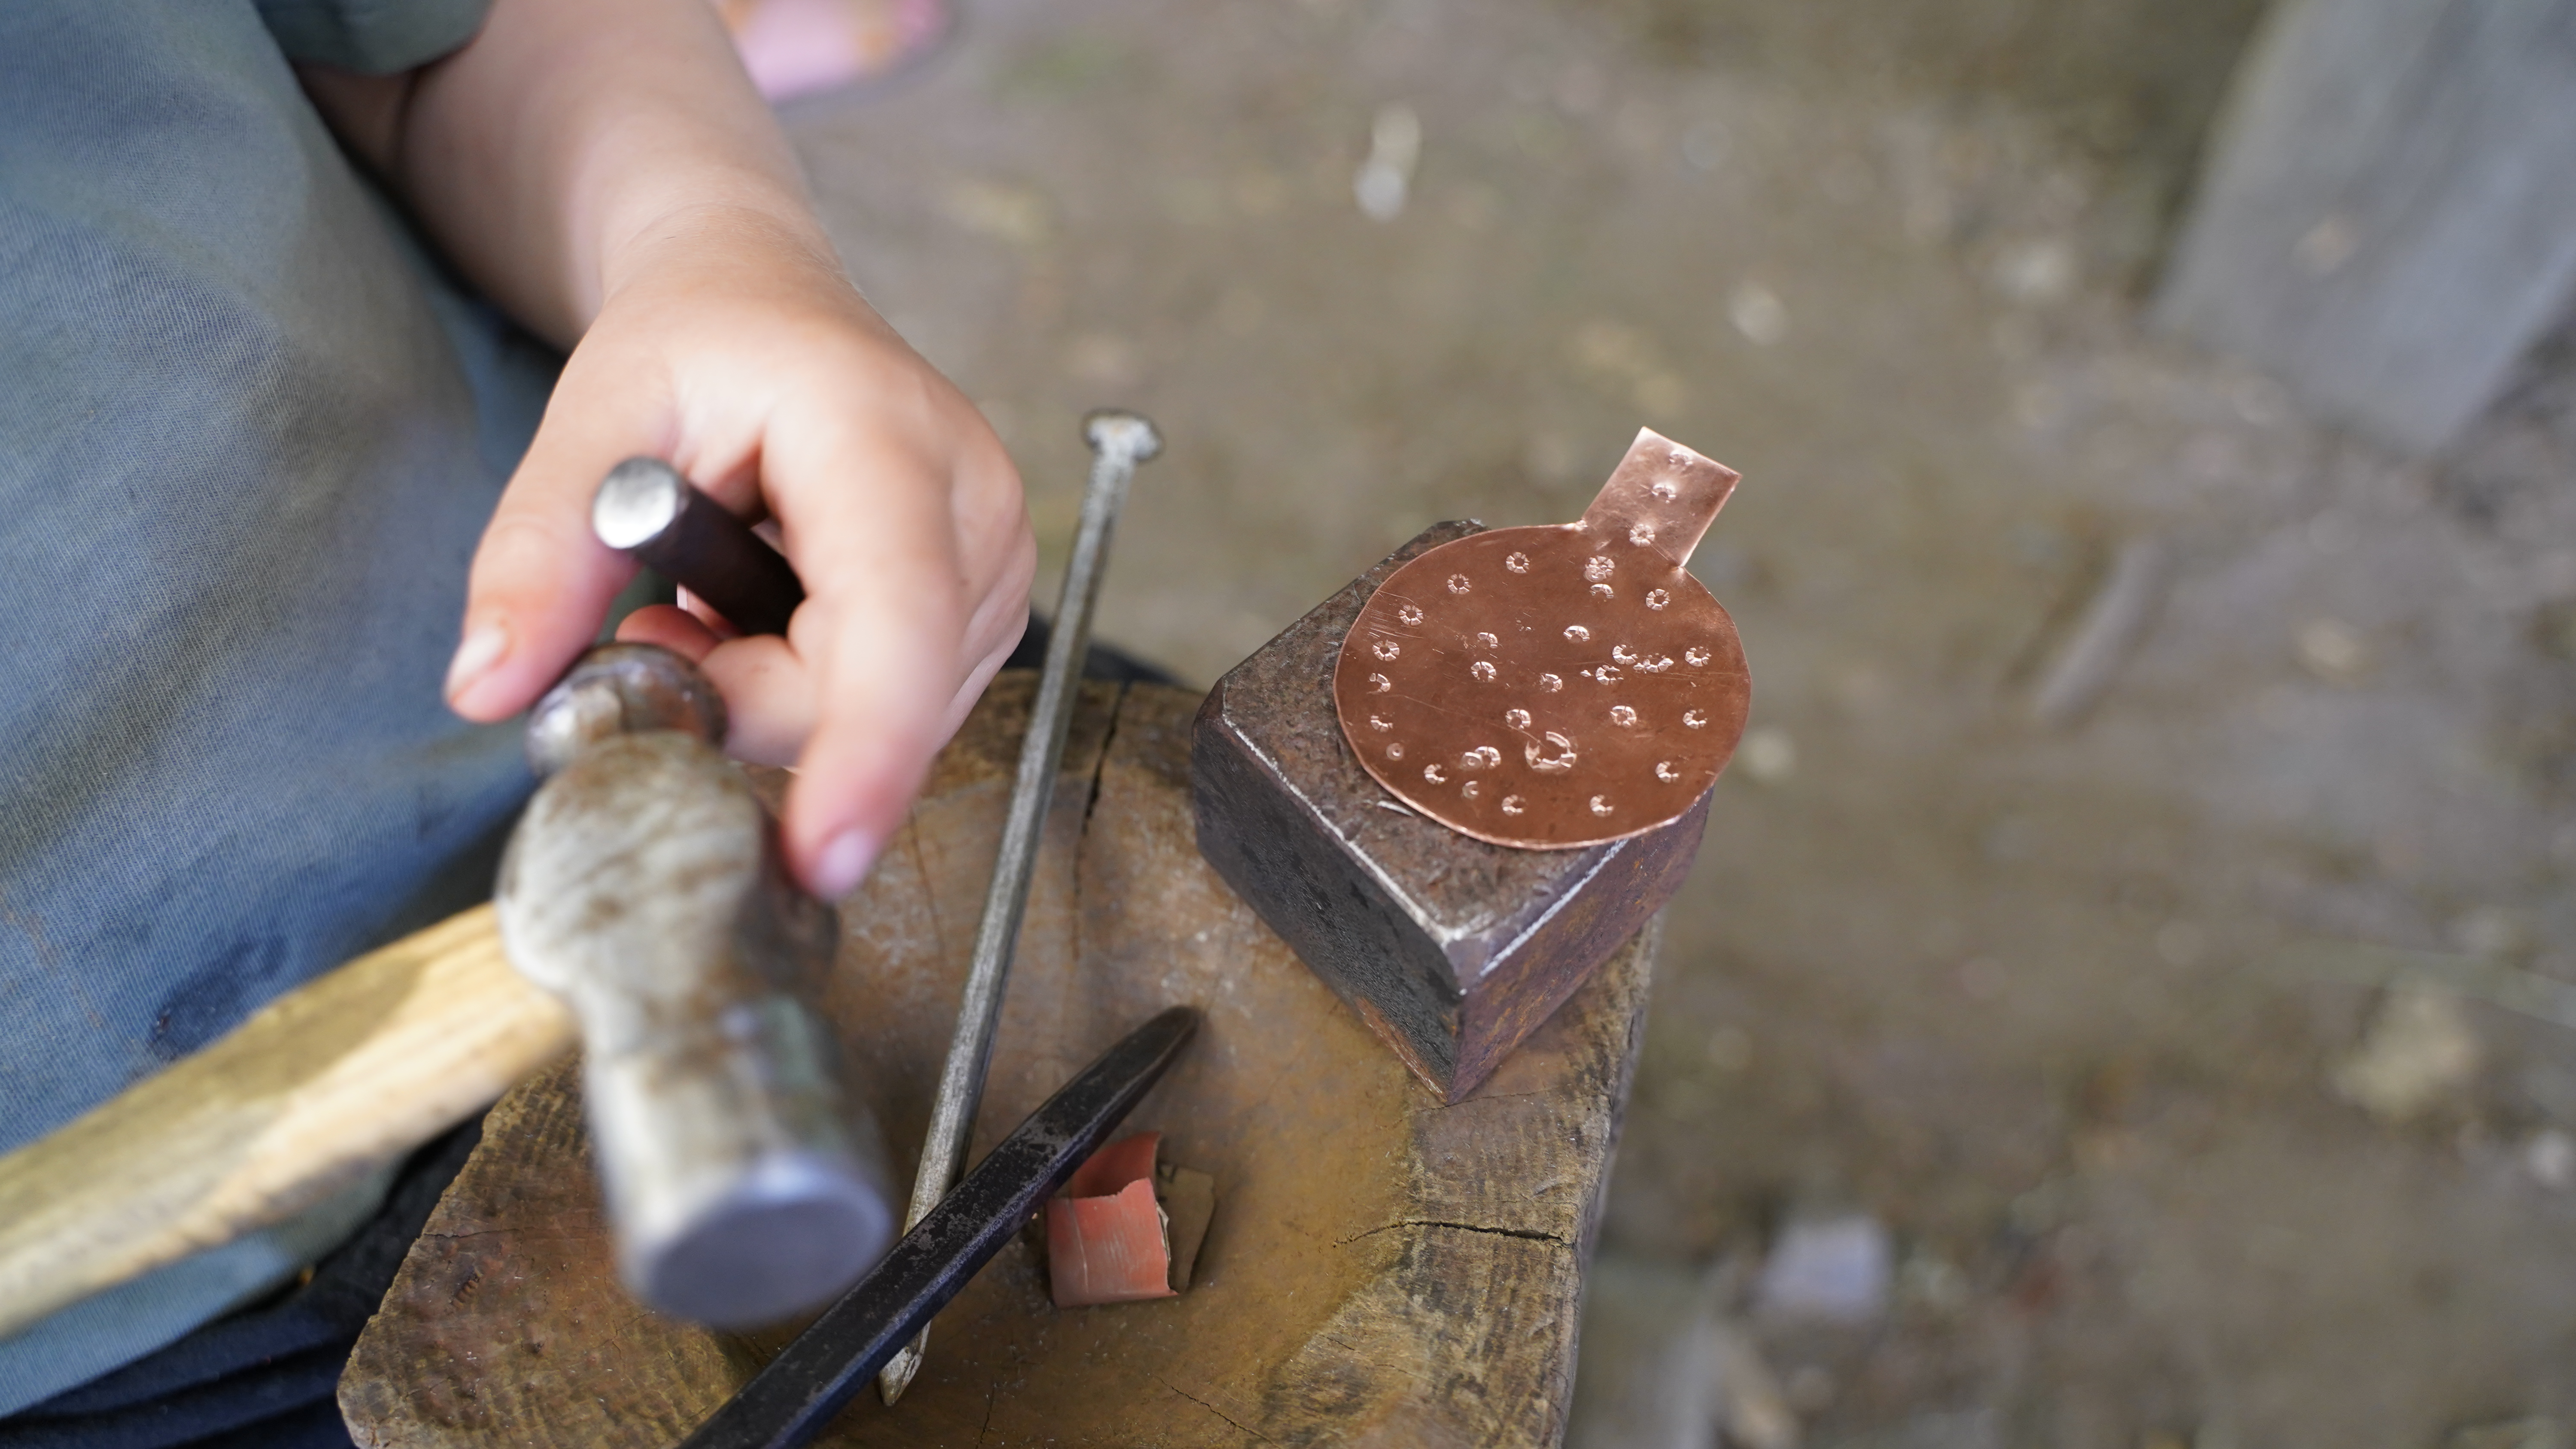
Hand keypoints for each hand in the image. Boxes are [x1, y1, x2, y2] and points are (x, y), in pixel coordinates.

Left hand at [443, 205, 1033, 898]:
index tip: (822, 853)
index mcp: (887, 436)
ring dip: (772, 689)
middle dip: (746, 698)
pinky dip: (808, 687)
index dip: (865, 748)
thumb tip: (486, 689)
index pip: (896, 619)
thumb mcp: (594, 412)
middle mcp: (975, 508)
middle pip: (868, 693)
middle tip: (663, 615)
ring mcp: (995, 565)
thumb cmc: (697, 341)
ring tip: (717, 591)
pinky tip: (770, 609)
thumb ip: (541, 549)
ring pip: (879, 716)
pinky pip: (893, 708)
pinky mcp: (984, 610)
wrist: (765, 299)